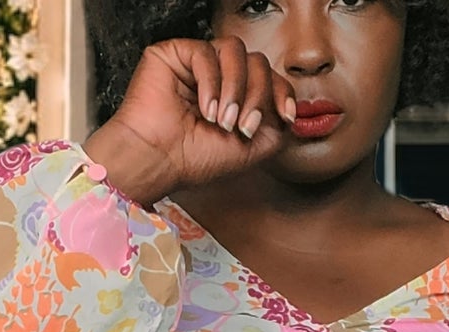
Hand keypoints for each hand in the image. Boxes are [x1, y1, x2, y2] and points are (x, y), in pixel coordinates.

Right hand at [83, 37, 294, 207]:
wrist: (155, 162)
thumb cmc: (190, 160)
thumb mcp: (248, 151)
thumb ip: (276, 129)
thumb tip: (292, 110)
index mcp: (234, 96)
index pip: (269, 78)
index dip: (281, 92)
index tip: (285, 116)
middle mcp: (217, 76)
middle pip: (258, 62)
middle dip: (257, 95)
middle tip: (242, 127)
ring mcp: (196, 63)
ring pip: (235, 51)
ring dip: (235, 89)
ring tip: (220, 120)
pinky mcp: (175, 53)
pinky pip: (207, 51)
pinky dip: (211, 82)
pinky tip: (203, 109)